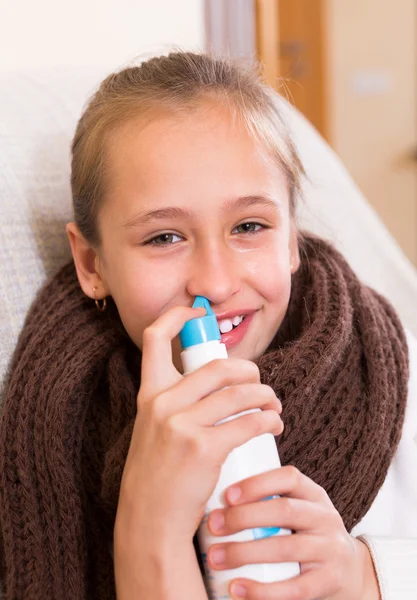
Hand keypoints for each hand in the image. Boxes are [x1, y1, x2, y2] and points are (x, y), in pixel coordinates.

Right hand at [114, 305, 282, 546]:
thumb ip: (175, 402)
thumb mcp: (154, 428)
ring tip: (274, 406)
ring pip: (239, 393)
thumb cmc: (158, 474)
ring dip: (266, 395)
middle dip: (249, 370)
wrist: (149, 520)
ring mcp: (182, 425)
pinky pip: (249, 422)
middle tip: (260, 383)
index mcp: (149, 394)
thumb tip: (218, 383)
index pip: (154, 338)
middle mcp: (162, 403)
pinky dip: (269, 419)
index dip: (177, 316)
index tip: (197, 314)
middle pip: (218, 365)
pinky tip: (274, 424)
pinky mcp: (204, 448)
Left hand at [206, 466, 380, 599]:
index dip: (257, 484)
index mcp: (313, 494)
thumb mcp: (298, 509)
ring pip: (285, 548)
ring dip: (245, 553)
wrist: (349, 571)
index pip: (288, 478)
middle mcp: (325, 517)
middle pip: (284, 511)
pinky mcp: (330, 581)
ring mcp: (330, 549)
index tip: (226, 495)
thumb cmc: (305, 534)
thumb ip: (269, 502)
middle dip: (244, 517)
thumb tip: (215, 497)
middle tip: (213, 525)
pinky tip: (237, 588)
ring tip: (216, 557)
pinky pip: (295, 588)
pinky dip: (263, 590)